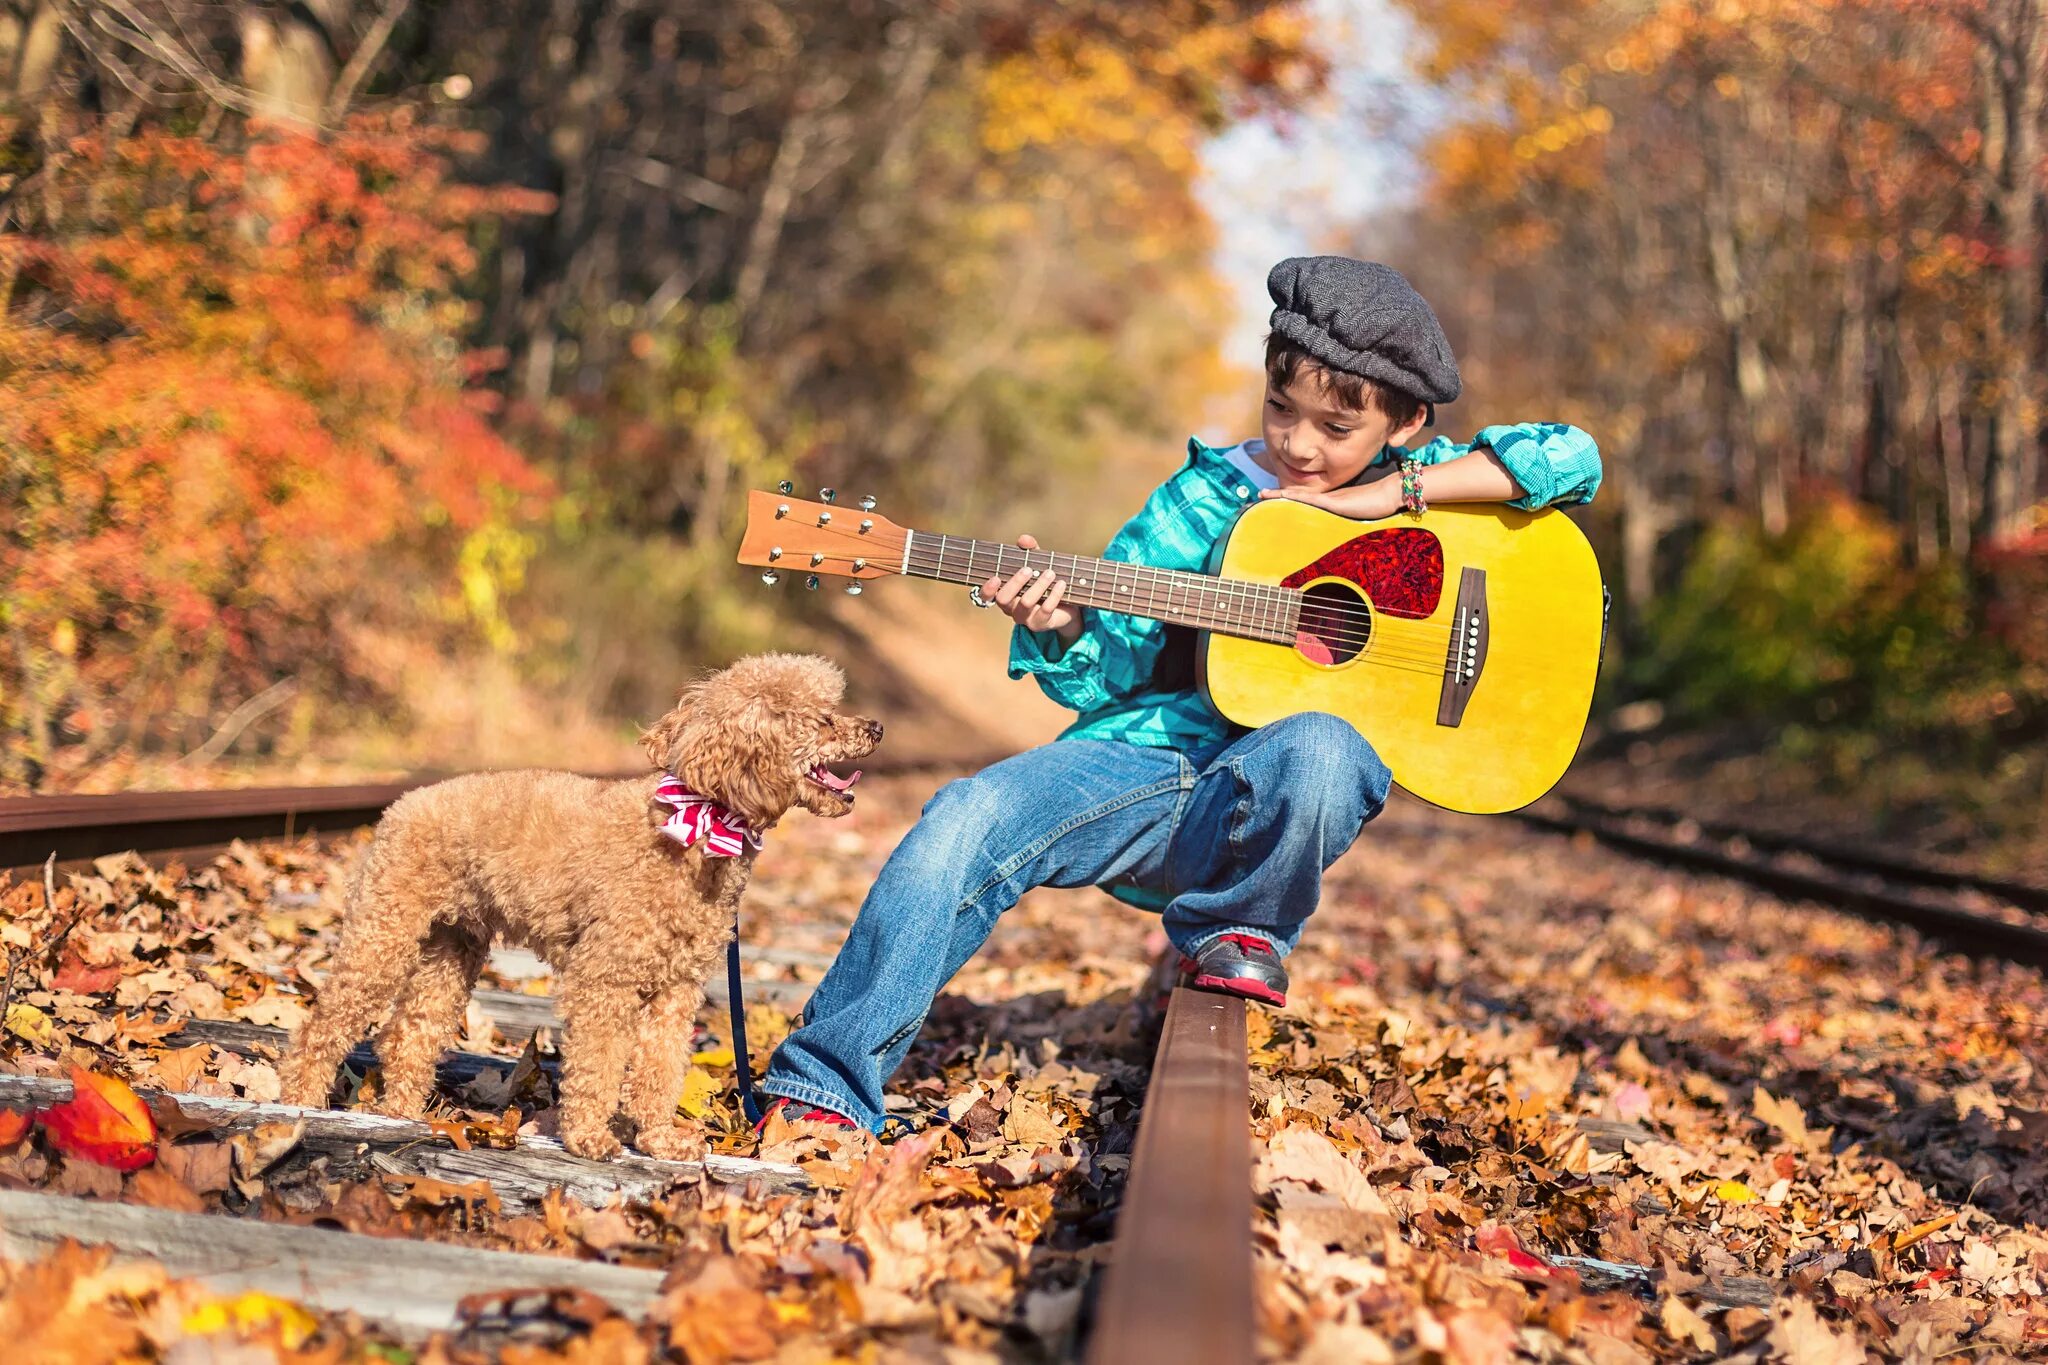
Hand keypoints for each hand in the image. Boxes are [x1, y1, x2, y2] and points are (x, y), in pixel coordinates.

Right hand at [982, 534, 1081, 643]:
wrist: (1067, 607)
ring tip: (1050, 573)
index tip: (996, 577)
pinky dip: (1054, 594)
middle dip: (1016, 582)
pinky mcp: (1041, 623)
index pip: (986, 596)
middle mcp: (1011, 608)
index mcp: (1005, 594)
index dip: (987, 589)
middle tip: (1029, 569)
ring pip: (1026, 603)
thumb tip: (1024, 539)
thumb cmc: (1045, 583)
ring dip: (1039, 585)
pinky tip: (1061, 584)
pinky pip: (1045, 610)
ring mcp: (1025, 618)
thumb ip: (1030, 552)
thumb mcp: (1038, 564)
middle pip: (1004, 599)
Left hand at [1258, 477, 1402, 520]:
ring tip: (1264, 494)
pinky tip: (1284, 496)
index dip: (1289, 498)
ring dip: (1282, 495)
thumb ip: (1351, 521)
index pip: (1306, 500)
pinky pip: (1312, 499)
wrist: (1393, 494)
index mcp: (1332, 503)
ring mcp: (1331, 499)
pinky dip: (1297, 498)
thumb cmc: (1382, 506)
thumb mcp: (1361, 517)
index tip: (1273, 498)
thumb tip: (1346, 531)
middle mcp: (1328, 498)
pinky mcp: (1336, 502)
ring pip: (1301, 496)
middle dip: (1278, 495)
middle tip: (1259, 494)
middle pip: (1298, 495)